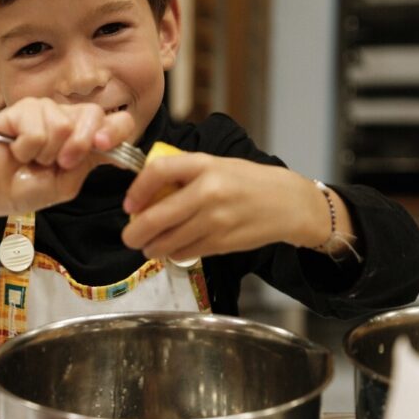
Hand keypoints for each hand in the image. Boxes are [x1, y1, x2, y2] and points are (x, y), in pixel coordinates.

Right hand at [0, 97, 134, 214]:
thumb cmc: (26, 188)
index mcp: (85, 135)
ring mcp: (44, 111)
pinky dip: (26, 148)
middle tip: (60, 163)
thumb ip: (88, 162)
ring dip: (45, 153)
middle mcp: (67, 118)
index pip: (116, 121)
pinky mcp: (20, 110)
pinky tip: (16, 151)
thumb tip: (109, 144)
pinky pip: (35, 127)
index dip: (116, 130)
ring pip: (62, 124)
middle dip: (79, 144)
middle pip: (93, 114)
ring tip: (31, 159)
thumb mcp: (66, 184)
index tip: (104, 146)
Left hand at [121, 154, 328, 260]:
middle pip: (157, 216)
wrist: (289, 203)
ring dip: (153, 247)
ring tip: (149, 246)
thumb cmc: (248, 182)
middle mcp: (208, 192)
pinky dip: (175, 253)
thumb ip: (184, 174)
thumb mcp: (216, 165)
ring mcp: (216, 220)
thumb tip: (145, 191)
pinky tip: (175, 249)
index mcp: (204, 165)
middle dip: (135, 232)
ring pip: (169, 241)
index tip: (129, 204)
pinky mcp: (223, 242)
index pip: (158, 172)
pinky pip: (187, 252)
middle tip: (129, 237)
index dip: (137, 190)